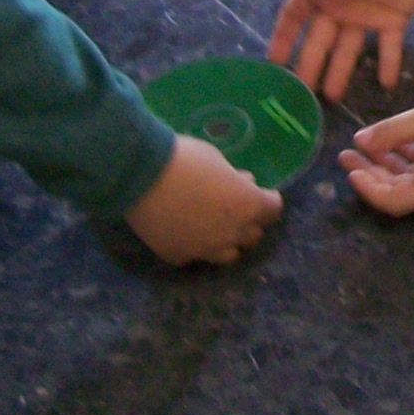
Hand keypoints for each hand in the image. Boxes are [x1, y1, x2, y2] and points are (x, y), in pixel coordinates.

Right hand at [124, 135, 282, 264]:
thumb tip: (242, 184)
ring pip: (228, 254)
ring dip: (227, 240)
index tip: (259, 192)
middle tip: (234, 207)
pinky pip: (194, 255)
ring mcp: (206, 250)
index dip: (267, 199)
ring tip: (212, 225)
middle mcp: (232, 233)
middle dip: (248, 220)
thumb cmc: (184, 158)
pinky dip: (193, 245)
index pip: (273, 209)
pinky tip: (182, 231)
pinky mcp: (180, 256)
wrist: (140, 175)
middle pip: (253, 235)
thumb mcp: (217, 159)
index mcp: (248, 205)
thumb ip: (234, 177)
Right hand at [268, 0, 413, 100]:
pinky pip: (388, 47)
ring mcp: (365, 15)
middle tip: (302, 93)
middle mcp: (339, 6)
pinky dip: (388, 64)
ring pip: (348, 49)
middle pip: (320, 40)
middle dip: (310, 64)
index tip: (274, 62)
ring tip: (333, 98)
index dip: (283, 37)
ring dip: (340, 71)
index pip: (295, 15)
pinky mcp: (392, 19)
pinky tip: (386, 85)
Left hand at [340, 82, 413, 215]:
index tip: (350, 170)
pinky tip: (391, 141)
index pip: (393, 201)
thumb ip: (391, 132)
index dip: (368, 189)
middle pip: (399, 192)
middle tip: (346, 154)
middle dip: (371, 173)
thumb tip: (360, 142)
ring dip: (386, 165)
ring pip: (410, 181)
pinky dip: (406, 159)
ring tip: (362, 145)